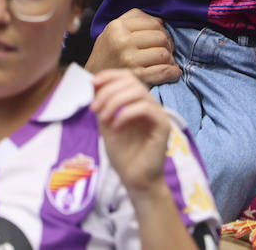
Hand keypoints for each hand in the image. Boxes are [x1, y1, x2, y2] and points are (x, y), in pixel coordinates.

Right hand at [86, 9, 181, 85]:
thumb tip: (161, 20)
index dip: (163, 30)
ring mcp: (129, 60)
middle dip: (168, 44)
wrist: (92, 79)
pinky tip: (173, 72)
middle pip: (161, 38)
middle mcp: (122, 42)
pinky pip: (163, 71)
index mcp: (117, 27)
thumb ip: (135, 18)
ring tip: (167, 61)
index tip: (161, 37)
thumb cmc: (107, 52)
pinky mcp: (135, 76)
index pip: (154, 23)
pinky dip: (173, 72)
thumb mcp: (113, 29)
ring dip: (170, 59)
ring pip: (164, 54)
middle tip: (166, 50)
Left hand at [92, 68, 176, 191]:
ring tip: (103, 118)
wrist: (135, 180)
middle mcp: (150, 105)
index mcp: (138, 103)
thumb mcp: (106, 125)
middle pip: (132, 81)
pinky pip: (145, 108)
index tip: (93, 83)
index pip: (128, 77)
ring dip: (115, 101)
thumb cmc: (124, 155)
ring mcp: (158, 114)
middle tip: (94, 109)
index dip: (110, 75)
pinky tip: (117, 126)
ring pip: (138, 92)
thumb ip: (102, 105)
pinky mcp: (163, 125)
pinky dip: (126, 114)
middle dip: (109, 91)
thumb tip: (94, 83)